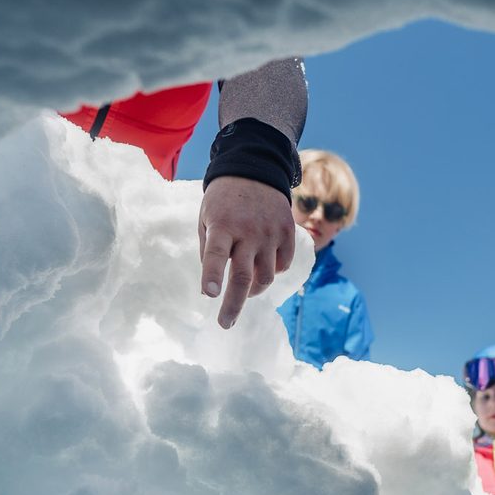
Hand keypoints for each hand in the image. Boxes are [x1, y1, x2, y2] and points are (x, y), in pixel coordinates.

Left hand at [197, 176, 297, 328]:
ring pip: (265, 277)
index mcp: (222, 225)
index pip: (215, 255)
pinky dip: (271, 272)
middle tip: (225, 323)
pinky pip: (282, 265)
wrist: (255, 170)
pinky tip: (262, 267)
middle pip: (243, 277)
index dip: (212, 276)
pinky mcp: (288, 233)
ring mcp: (271, 233)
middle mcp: (248, 231)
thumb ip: (209, 249)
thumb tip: (216, 284)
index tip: (210, 296)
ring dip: (253, 291)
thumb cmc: (224, 200)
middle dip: (233, 306)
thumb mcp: (207, 218)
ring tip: (244, 292)